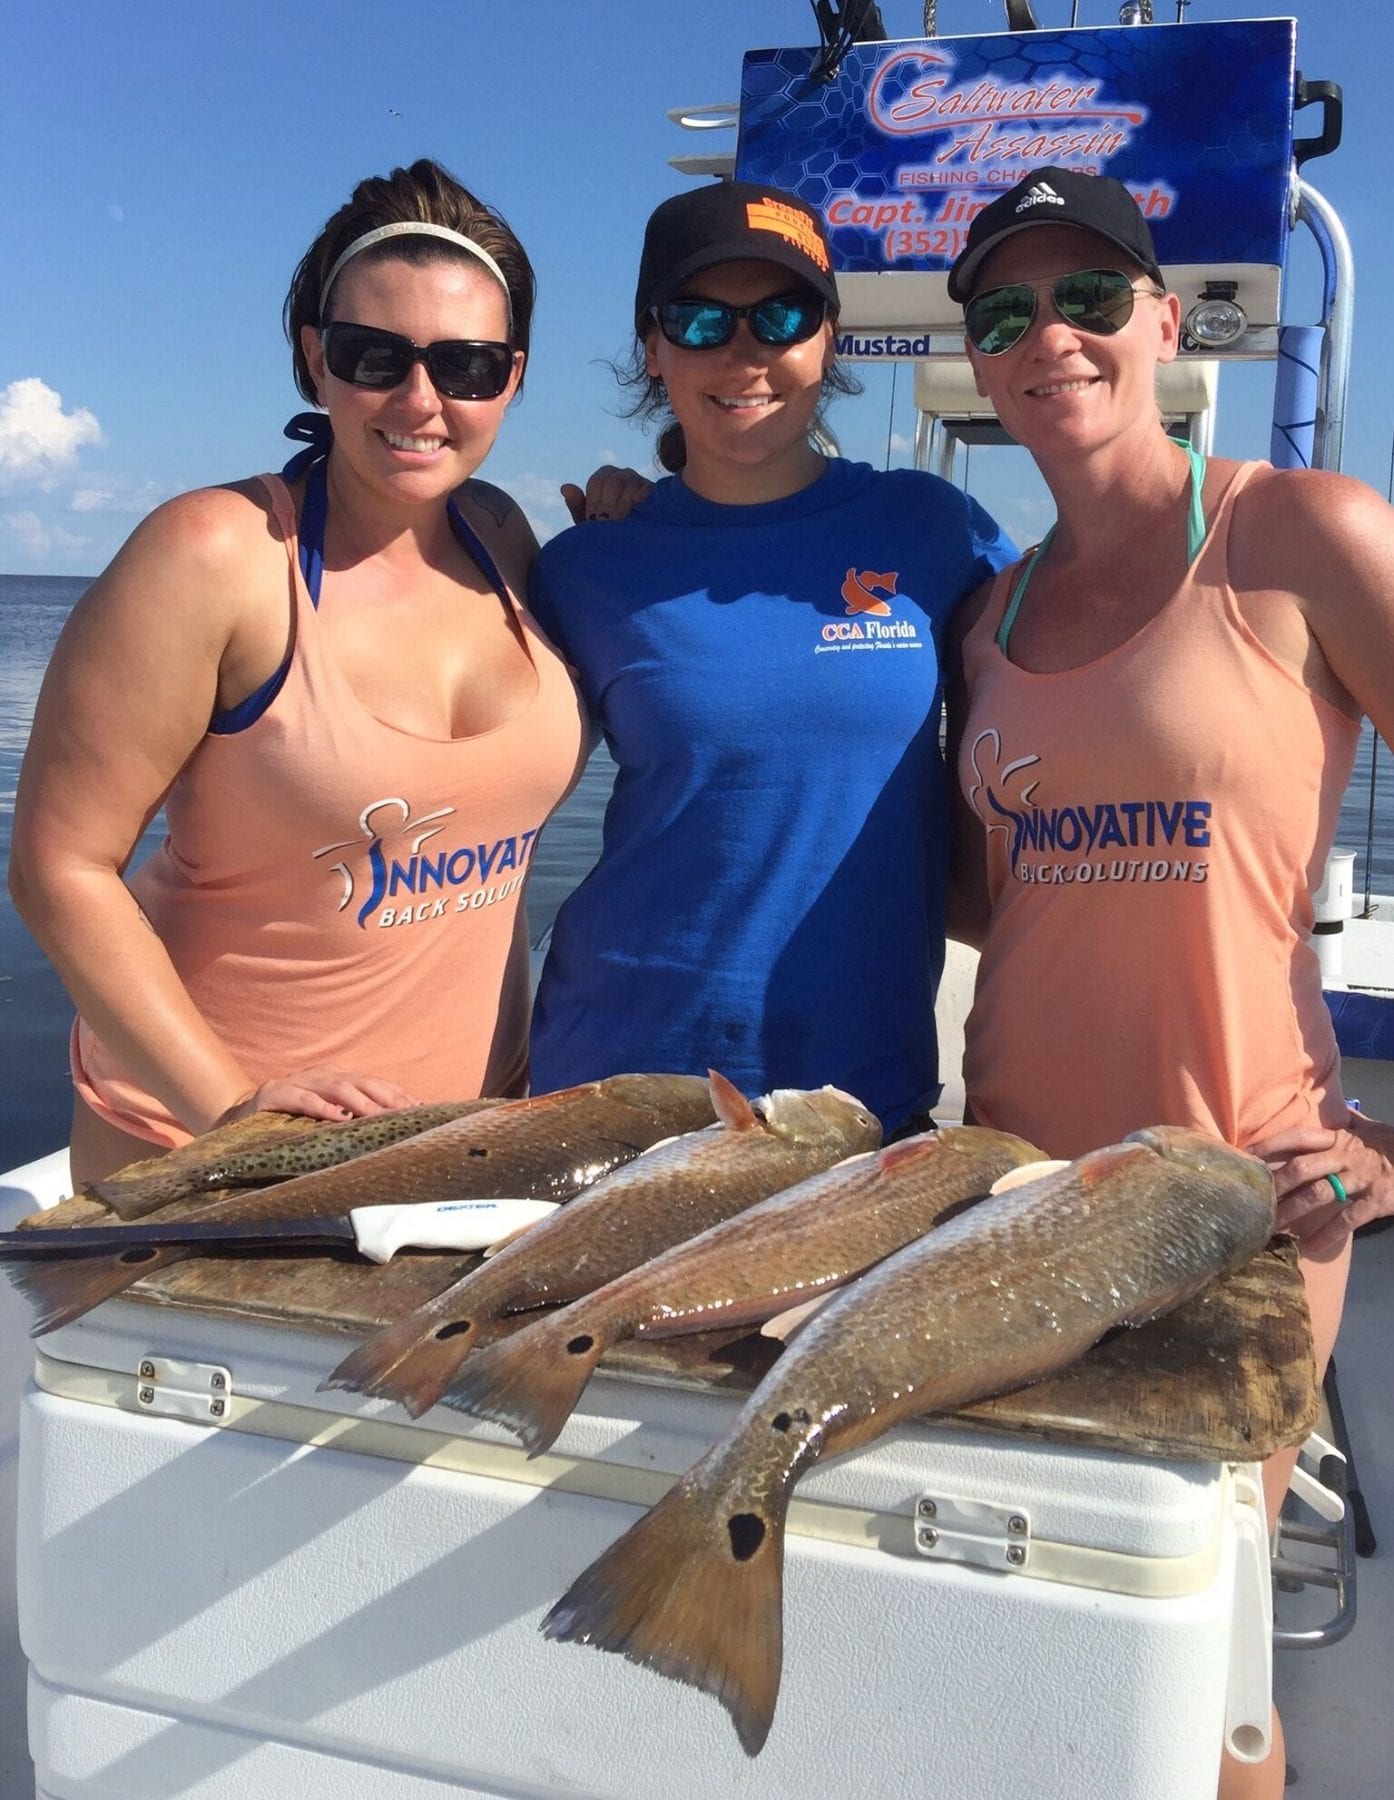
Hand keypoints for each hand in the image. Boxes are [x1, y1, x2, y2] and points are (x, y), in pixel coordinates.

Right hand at [216, 1068, 419, 1129]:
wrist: (237, 1116)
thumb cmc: (289, 1120)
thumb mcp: (324, 1117)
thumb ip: (351, 1118)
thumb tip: (389, 1131)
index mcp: (336, 1079)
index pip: (374, 1084)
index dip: (398, 1095)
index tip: (421, 1109)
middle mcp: (320, 1076)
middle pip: (362, 1082)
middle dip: (387, 1097)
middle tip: (407, 1113)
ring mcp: (297, 1082)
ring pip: (336, 1087)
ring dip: (360, 1102)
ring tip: (379, 1116)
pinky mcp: (274, 1095)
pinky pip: (302, 1099)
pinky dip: (321, 1108)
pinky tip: (338, 1118)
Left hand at [561, 465, 651, 524]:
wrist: (634, 543)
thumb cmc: (609, 531)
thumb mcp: (590, 523)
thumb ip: (578, 506)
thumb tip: (565, 488)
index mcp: (604, 477)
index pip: (597, 482)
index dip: (594, 503)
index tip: (595, 521)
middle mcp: (622, 474)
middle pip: (613, 481)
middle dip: (608, 505)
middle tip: (607, 525)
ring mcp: (640, 481)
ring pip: (629, 485)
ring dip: (623, 506)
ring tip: (621, 523)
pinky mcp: (656, 491)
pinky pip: (647, 490)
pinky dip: (641, 499)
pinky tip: (638, 511)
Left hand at [1248, 1113, 1393, 1254]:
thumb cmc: (1393, 1145)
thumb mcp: (1370, 1128)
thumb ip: (1349, 1122)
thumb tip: (1339, 1111)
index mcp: (1338, 1138)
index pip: (1297, 1136)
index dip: (1270, 1144)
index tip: (1244, 1155)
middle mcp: (1344, 1155)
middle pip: (1301, 1166)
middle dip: (1275, 1184)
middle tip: (1252, 1201)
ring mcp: (1360, 1178)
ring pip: (1319, 1193)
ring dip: (1292, 1211)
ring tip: (1272, 1227)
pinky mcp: (1376, 1200)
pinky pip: (1348, 1218)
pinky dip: (1328, 1233)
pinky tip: (1310, 1246)